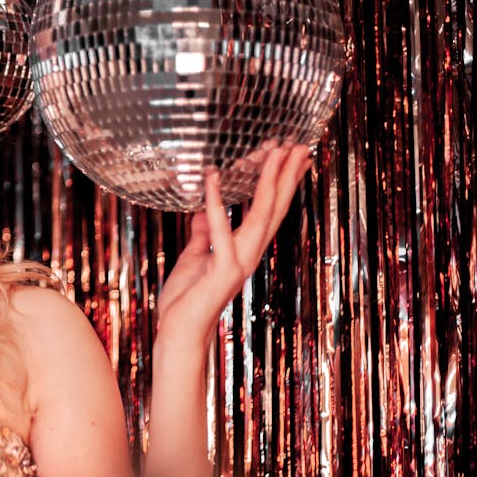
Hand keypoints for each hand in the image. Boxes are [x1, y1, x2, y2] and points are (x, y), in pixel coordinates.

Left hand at [155, 143, 311, 345]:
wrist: (178, 333)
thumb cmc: (186, 299)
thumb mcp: (194, 257)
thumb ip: (203, 235)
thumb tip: (204, 212)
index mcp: (243, 248)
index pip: (269, 209)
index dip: (283, 182)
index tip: (295, 155)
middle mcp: (248, 252)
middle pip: (274, 207)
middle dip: (286, 174)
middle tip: (298, 143)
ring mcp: (238, 261)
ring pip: (260, 214)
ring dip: (267, 181)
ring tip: (274, 151)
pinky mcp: (221, 269)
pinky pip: (219, 230)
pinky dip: (216, 203)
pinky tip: (213, 177)